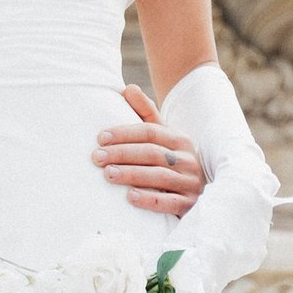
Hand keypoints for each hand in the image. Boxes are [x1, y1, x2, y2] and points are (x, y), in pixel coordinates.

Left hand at [93, 86, 206, 212]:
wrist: (196, 194)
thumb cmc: (170, 163)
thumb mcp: (162, 139)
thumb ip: (145, 114)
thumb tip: (128, 88)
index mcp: (179, 140)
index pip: (150, 132)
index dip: (125, 133)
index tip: (100, 138)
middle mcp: (187, 159)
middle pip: (152, 152)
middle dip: (123, 153)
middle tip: (97, 157)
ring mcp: (190, 183)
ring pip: (159, 176)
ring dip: (132, 174)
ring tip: (108, 174)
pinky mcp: (189, 204)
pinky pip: (169, 202)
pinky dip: (150, 200)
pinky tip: (130, 197)